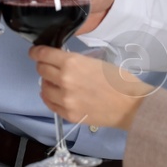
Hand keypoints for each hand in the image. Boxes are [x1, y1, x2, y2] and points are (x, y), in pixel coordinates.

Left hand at [31, 46, 147, 129]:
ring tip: (55, 83)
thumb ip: (75, 62)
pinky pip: (50, 104)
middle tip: (48, 66)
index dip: (37, 52)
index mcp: (72, 63)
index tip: (35, 52)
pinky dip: (50, 98)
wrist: (131, 105)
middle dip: (43, 66)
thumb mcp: (95, 62)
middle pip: (41, 70)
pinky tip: (54, 95)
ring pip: (44, 88)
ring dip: (47, 83)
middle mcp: (64, 80)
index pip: (44, 54)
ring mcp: (65, 99)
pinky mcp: (68, 114)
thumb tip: (62, 63)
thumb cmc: (119, 80)